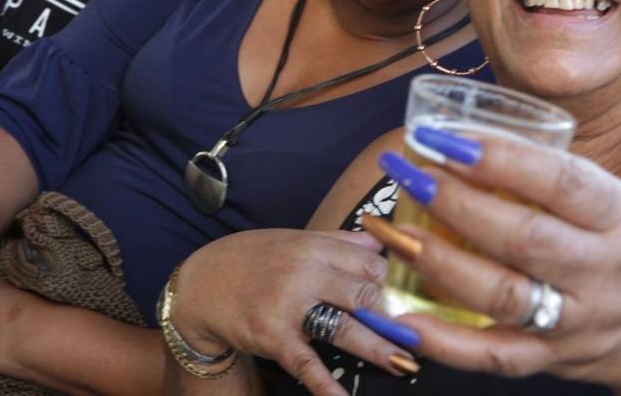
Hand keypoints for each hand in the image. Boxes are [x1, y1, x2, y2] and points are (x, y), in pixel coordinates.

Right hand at [172, 229, 417, 395]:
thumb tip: (382, 241)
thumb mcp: (294, 240)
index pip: (372, 261)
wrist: (200, 284)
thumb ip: (339, 241)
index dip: (394, 282)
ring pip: (346, 326)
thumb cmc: (253, 261)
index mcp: (315, 246)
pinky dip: (326, 386)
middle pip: (366, 292)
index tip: (409, 299)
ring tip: (407, 364)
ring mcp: (288, 306)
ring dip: (380, 348)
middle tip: (419, 333)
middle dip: (394, 314)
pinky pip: (307, 364)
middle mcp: (304, 272)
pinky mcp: (273, 338)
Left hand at [366, 126, 620, 394]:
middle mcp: (604, 273)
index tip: (444, 136)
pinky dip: (442, 341)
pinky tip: (400, 317)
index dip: (499, 158)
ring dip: (437, 261)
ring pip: (502, 296)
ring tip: (392, 231)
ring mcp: (578, 323)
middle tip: (407, 171)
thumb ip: (560, 181)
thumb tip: (470, 139)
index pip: (560, 183)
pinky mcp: (554, 360)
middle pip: (523, 238)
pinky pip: (493, 356)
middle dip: (455, 201)